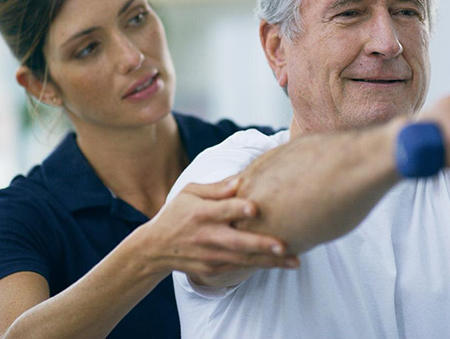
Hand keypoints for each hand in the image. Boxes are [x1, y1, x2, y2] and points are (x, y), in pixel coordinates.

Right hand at [143, 176, 298, 279]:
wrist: (155, 248)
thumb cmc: (178, 213)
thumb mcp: (190, 193)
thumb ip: (216, 188)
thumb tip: (242, 179)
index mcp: (201, 213)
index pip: (222, 210)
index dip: (237, 209)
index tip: (254, 209)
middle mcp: (206, 236)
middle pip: (237, 242)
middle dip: (260, 245)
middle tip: (283, 246)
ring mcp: (210, 255)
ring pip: (244, 260)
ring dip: (270, 261)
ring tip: (294, 261)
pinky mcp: (213, 269)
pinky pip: (240, 267)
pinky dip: (260, 266)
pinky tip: (280, 264)